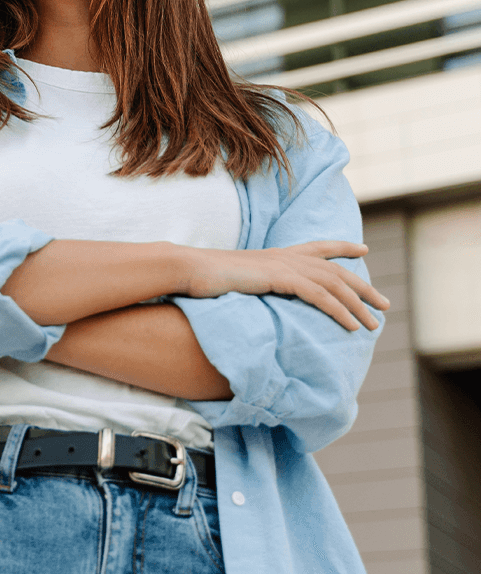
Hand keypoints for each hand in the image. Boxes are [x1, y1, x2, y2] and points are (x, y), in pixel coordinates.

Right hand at [179, 241, 388, 330]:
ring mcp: (283, 265)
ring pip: (334, 284)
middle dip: (363, 287)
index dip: (342, 247)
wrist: (189, 268)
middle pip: (336, 270)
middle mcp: (285, 256)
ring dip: (358, 305)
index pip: (318, 247)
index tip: (362, 249)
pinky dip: (339, 310)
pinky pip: (319, 295)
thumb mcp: (235, 279)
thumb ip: (253, 284)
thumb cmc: (204, 277)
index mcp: (276, 254)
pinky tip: (350, 326)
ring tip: (373, 325)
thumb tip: (255, 295)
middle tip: (384, 305)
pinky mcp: (279, 277)